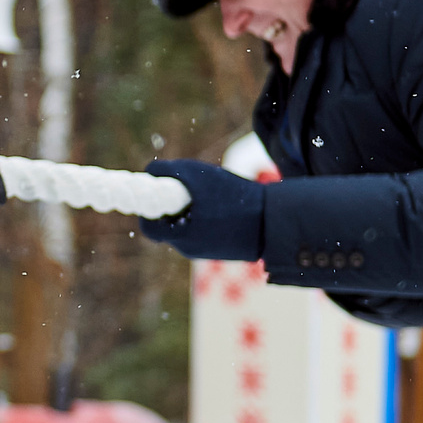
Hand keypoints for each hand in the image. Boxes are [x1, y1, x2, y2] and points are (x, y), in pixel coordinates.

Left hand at [139, 158, 267, 261]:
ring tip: (212, 195)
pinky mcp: (224, 250)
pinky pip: (206, 233)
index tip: (156, 191)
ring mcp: (208, 252)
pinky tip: (224, 206)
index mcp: (180, 236)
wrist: (274, 221)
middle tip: (185, 189)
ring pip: (188, 229)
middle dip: (172, 206)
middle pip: (168, 226)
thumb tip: (149, 171)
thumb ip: (168, 170)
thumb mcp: (196, 174)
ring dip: (192, 211)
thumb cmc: (232, 197)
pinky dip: (208, 219)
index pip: (149, 227)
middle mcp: (190, 249)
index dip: (148, 207)